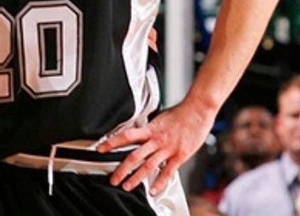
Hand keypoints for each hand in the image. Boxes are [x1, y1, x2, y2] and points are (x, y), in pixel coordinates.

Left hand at [96, 100, 214, 195]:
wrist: (198, 110)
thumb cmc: (180, 113)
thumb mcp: (159, 118)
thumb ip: (149, 128)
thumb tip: (139, 131)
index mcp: (150, 129)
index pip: (126, 136)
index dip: (112, 142)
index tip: (101, 149)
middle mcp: (156, 140)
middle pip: (134, 156)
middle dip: (122, 169)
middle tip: (114, 179)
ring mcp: (167, 149)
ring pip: (148, 166)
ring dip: (136, 178)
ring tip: (127, 186)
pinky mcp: (179, 155)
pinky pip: (167, 171)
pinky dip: (160, 182)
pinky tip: (153, 189)